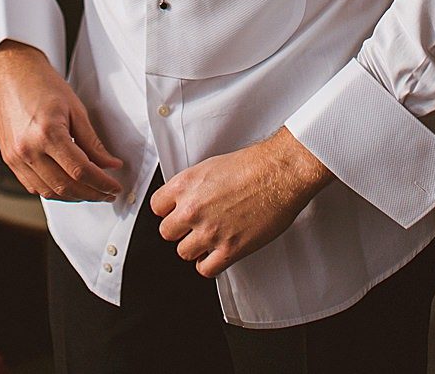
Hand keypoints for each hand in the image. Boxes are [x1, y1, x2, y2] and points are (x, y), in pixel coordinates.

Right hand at [0, 40, 125, 201]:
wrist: (10, 73)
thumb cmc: (40, 83)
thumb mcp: (75, 109)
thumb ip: (93, 142)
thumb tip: (109, 164)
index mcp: (47, 133)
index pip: (81, 171)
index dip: (102, 183)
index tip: (114, 186)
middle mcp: (28, 148)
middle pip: (66, 187)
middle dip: (92, 194)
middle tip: (107, 192)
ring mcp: (16, 156)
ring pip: (50, 192)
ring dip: (74, 197)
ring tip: (90, 191)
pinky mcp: (9, 158)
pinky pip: (33, 187)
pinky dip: (53, 192)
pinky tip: (67, 186)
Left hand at [150, 127, 333, 277]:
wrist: (278, 174)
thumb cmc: (250, 166)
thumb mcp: (208, 167)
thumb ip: (190, 187)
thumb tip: (184, 200)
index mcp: (184, 185)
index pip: (156, 207)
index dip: (167, 211)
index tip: (175, 214)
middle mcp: (192, 209)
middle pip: (166, 232)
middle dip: (179, 231)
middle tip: (193, 228)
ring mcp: (210, 231)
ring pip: (183, 252)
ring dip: (194, 248)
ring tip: (207, 241)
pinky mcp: (230, 249)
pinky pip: (206, 269)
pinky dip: (209, 265)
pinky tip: (216, 256)